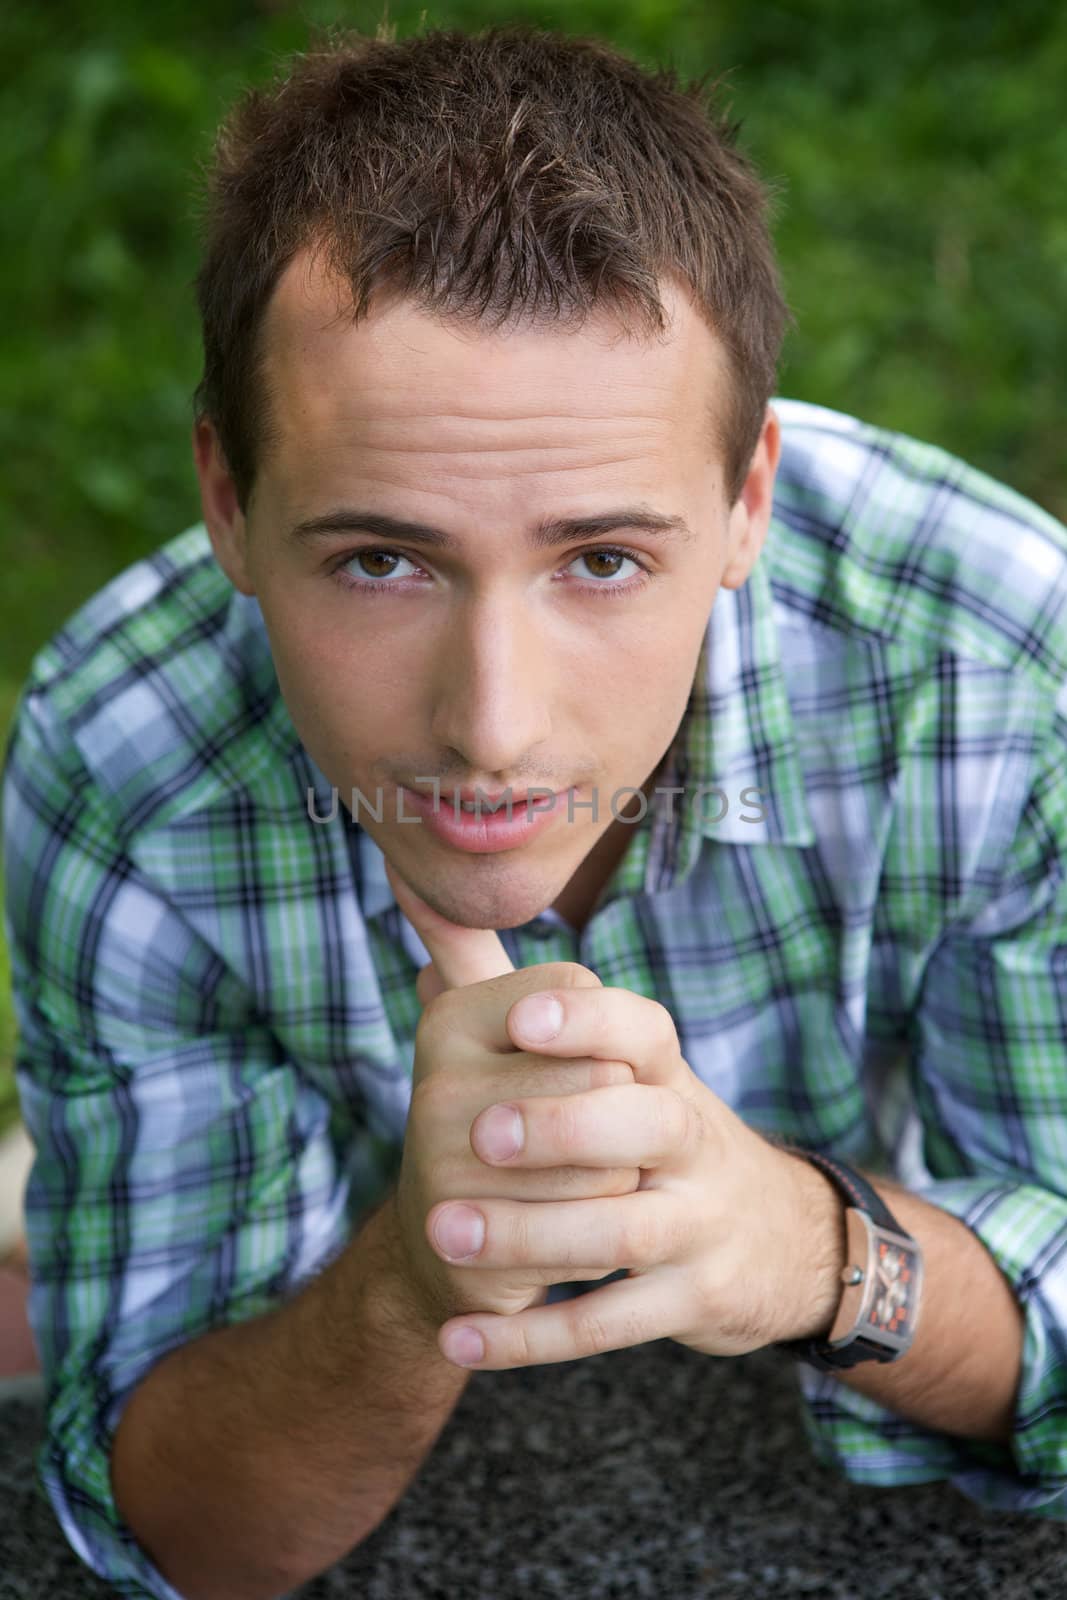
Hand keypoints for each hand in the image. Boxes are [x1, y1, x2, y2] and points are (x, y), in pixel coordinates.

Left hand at [388, 862, 817, 1370]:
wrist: (774, 1237)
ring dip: (534, 1235)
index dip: (588, 1022)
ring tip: (444, 1230)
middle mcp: (689, 1140)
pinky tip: (458, 1339)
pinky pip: (611, 1325)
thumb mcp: (611, 1055)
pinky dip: (534, 1338)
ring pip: (624, 1231)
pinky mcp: (692, 1301)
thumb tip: (420, 895)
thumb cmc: (654, 1128)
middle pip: (644, 1125)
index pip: (641, 1030)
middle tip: (477, 1133)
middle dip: (564, 1128)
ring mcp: (697, 1224)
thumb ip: (506, 981)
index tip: (523, 1018)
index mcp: (662, 1072)